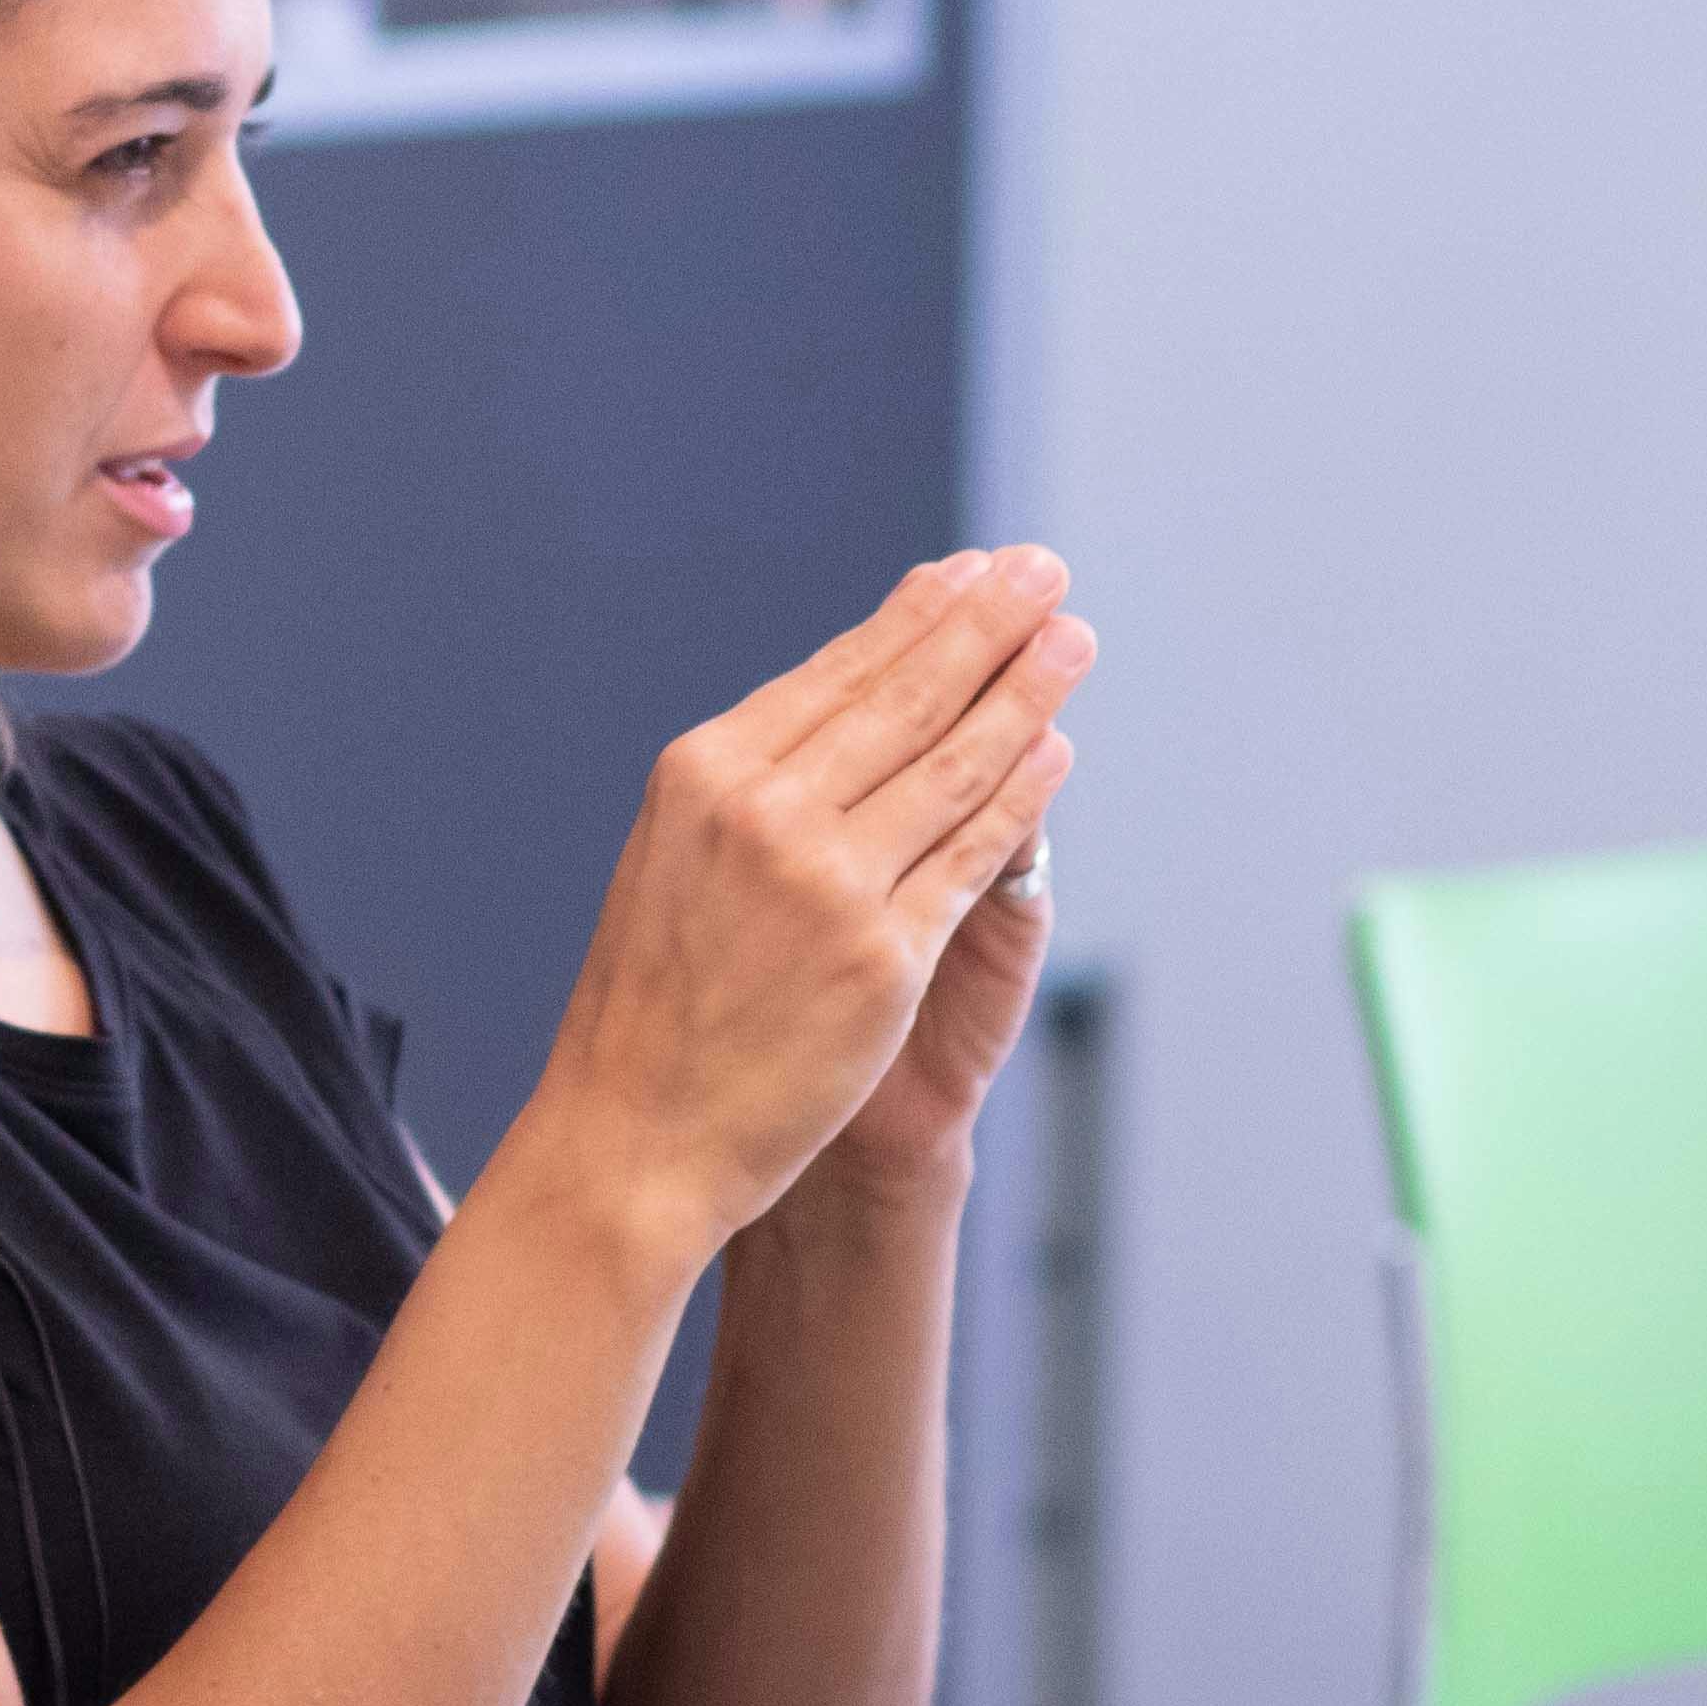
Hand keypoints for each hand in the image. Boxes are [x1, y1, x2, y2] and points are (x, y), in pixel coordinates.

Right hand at [511, 551, 1091, 1256]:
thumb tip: (843, 699)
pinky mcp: (882, 956)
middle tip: (1045, 570)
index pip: (836, 673)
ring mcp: (827, 882)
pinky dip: (1021, 797)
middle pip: (904, 697)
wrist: (634, 1135)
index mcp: (704, 775)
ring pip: (951, 764)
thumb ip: (754, 785)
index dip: (917, 615)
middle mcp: (763, 812)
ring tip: (1072, 640)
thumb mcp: (677, 857)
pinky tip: (1053, 753)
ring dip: (1024, 692)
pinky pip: (970, 855)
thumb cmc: (655, 1002)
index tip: (974, 571)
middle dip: (987, 624)